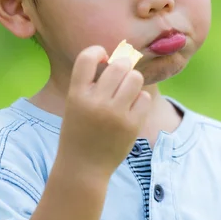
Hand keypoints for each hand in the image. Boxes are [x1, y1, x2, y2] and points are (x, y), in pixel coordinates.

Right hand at [57, 45, 151, 178]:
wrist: (83, 168)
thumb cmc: (80, 131)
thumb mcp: (75, 105)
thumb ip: (92, 84)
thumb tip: (121, 58)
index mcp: (76, 94)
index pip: (87, 57)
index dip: (97, 51)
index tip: (103, 57)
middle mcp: (96, 102)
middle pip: (119, 65)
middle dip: (122, 66)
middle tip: (121, 76)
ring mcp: (115, 114)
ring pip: (135, 78)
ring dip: (133, 80)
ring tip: (127, 91)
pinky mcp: (132, 125)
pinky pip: (145, 98)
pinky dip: (140, 99)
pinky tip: (132, 108)